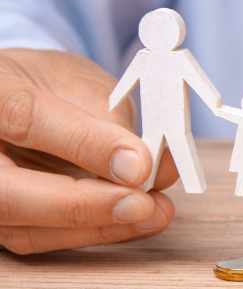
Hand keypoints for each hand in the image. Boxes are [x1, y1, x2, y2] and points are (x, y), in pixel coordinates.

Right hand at [0, 49, 177, 253]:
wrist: (14, 96)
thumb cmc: (47, 85)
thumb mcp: (79, 81)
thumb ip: (107, 119)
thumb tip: (149, 166)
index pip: (25, 118)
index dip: (85, 144)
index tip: (139, 164)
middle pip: (10, 194)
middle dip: (85, 205)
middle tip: (143, 204)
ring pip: (27, 228)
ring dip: (97, 227)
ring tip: (153, 214)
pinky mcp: (3, 219)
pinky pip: (41, 237)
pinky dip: (92, 232)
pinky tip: (135, 222)